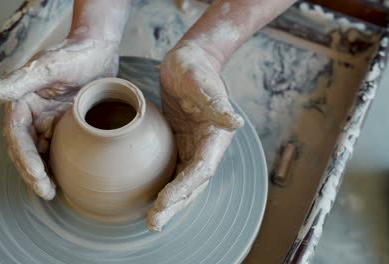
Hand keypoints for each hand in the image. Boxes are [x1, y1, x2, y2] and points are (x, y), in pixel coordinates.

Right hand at [0, 38, 118, 198]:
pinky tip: (66, 178)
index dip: (25, 158)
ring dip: (44, 173)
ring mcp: (49, 120)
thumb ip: (21, 80)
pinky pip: (57, 148)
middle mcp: (33, 113)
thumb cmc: (75, 54)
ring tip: (53, 192)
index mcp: (23, 101)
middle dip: (33, 173)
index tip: (38, 176)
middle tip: (46, 192)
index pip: (18, 136)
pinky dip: (58, 163)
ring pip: (40, 152)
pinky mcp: (66, 124)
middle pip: (26, 150)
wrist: (99, 50)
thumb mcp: (50, 66)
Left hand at [147, 43, 243, 230]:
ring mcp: (194, 148)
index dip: (184, 188)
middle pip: (192, 183)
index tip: (164, 203)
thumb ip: (217, 103)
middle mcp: (206, 147)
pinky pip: (174, 170)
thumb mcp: (202, 82)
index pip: (201, 169)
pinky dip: (166, 186)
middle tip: (154, 223)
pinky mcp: (181, 144)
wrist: (189, 62)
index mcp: (216, 136)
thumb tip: (235, 123)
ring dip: (170, 202)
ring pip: (183, 181)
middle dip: (175, 205)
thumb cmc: (195, 69)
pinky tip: (152, 198)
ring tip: (153, 221)